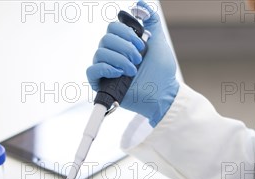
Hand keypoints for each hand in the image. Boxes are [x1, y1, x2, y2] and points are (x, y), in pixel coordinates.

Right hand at [86, 0, 178, 126]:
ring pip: (100, 53)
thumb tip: (140, 4)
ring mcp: (106, 69)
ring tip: (133, 70)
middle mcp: (112, 54)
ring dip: (120, 60)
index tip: (141, 44)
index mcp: (123, 43)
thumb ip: (151, 21)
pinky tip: (119, 73)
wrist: (162, 94)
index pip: (112, 27)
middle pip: (105, 39)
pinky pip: (92, 70)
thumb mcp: (159, 42)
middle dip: (125, 48)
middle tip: (138, 59)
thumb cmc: (162, 72)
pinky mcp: (102, 83)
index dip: (126, 33)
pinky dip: (106, 68)